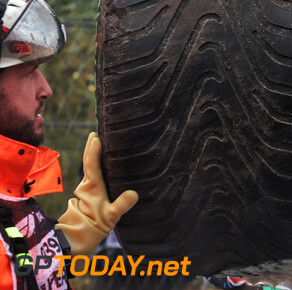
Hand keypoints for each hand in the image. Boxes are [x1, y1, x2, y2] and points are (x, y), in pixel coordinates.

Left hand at [57, 133, 138, 252]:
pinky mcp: (87, 194)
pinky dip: (93, 165)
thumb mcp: (110, 217)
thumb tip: (134, 193)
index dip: (94, 150)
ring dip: (91, 154)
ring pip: (88, 167)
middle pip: (87, 162)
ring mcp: (85, 189)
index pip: (92, 164)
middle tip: (95, 133)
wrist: (77, 239)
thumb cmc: (94, 226)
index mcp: (93, 186)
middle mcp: (87, 185)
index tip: (96, 136)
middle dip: (91, 147)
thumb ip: (121, 205)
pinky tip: (99, 164)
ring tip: (98, 143)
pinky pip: (91, 174)